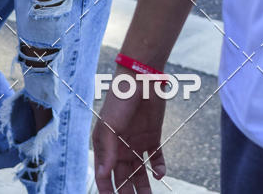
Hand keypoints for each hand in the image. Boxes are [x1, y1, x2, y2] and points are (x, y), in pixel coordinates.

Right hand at [93, 70, 165, 192]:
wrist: (142, 79)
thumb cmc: (120, 99)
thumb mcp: (110, 125)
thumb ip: (107, 152)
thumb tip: (102, 176)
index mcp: (106, 145)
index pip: (105, 175)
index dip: (107, 191)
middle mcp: (121, 147)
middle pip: (123, 179)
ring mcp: (136, 143)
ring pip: (140, 174)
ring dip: (145, 188)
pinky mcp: (153, 138)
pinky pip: (156, 159)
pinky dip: (159, 169)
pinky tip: (160, 174)